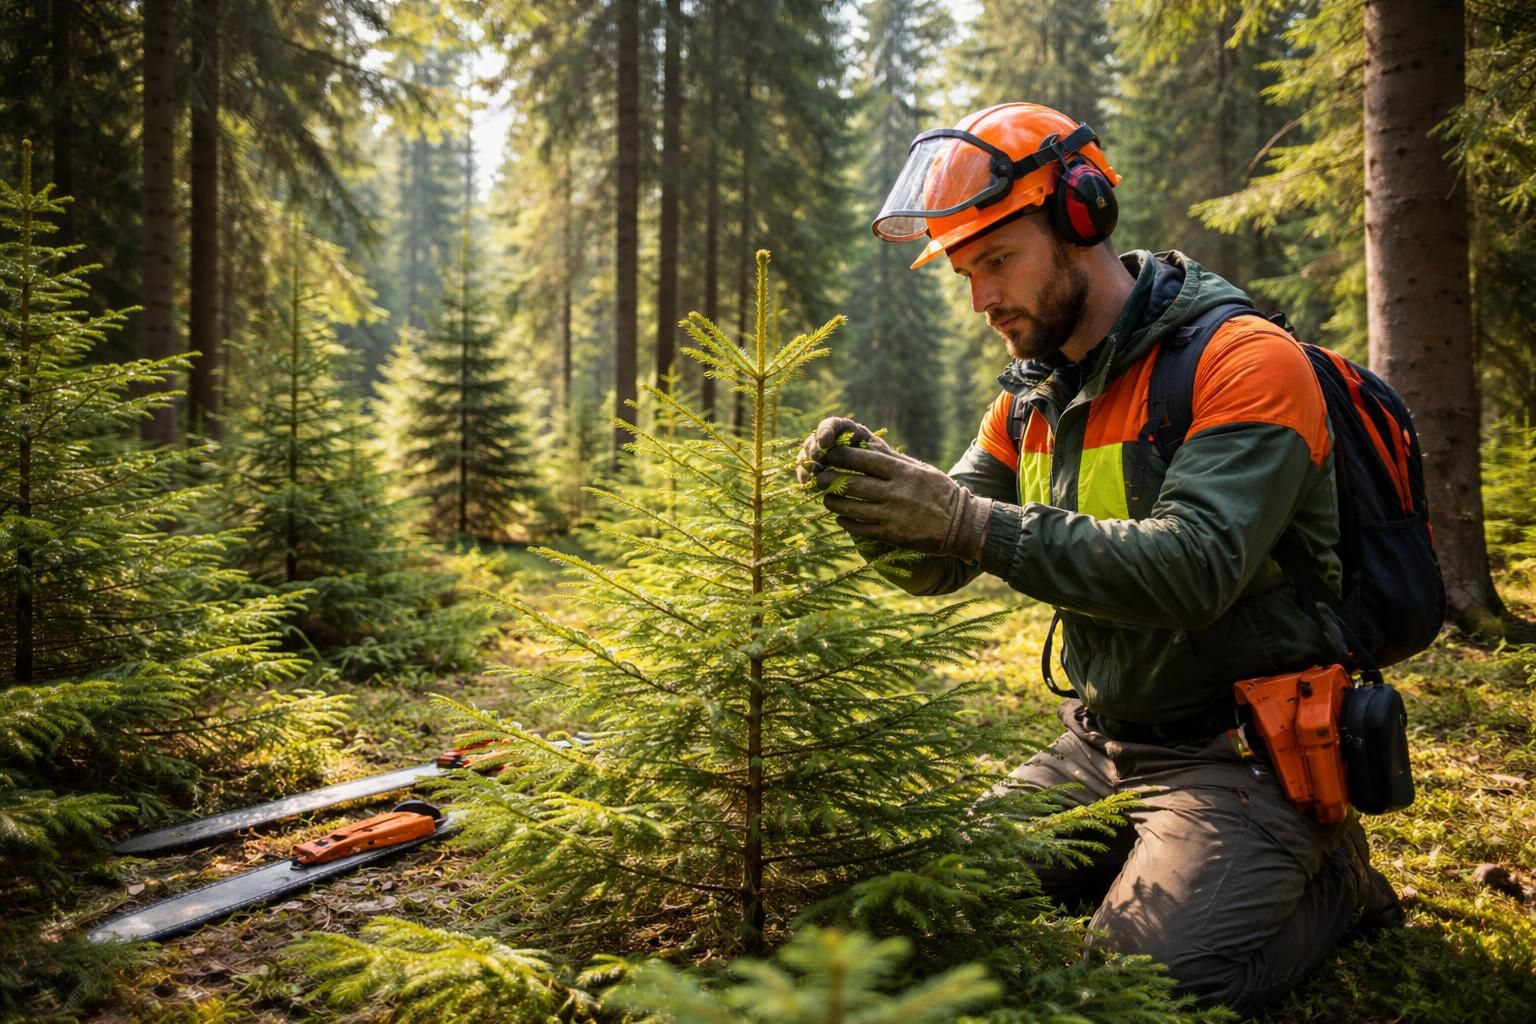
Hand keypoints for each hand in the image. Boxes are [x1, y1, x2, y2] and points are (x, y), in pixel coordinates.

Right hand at [796, 416, 890, 490]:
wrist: (887, 481)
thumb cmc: (886, 466)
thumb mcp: (880, 456)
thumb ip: (867, 452)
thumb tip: (853, 453)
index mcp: (850, 431)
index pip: (833, 424)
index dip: (826, 431)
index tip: (824, 442)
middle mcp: (835, 440)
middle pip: (816, 439)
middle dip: (813, 449)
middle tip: (815, 460)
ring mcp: (825, 455)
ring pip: (809, 453)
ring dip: (806, 463)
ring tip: (809, 475)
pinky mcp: (820, 469)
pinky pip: (807, 469)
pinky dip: (805, 475)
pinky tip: (806, 483)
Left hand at [819, 446, 993, 561]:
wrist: (961, 524)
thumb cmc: (939, 491)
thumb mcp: (920, 469)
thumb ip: (894, 459)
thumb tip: (867, 443)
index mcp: (904, 472)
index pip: (866, 460)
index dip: (843, 457)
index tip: (829, 455)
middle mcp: (897, 492)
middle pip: (855, 484)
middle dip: (833, 480)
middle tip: (819, 478)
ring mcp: (894, 515)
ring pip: (854, 508)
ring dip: (835, 504)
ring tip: (826, 500)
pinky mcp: (893, 535)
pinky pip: (863, 529)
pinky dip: (848, 523)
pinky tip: (840, 519)